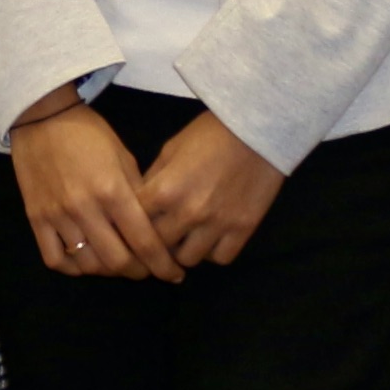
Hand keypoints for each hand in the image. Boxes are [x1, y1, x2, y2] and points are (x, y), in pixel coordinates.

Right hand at [8, 87, 178, 280]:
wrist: (41, 118)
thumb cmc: (88, 133)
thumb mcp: (123, 156)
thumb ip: (138, 193)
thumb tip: (154, 227)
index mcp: (112, 190)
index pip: (143, 241)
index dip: (162, 264)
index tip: (174, 274)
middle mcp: (84, 208)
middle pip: (117, 261)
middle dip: (139, 272)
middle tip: (148, 270)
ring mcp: (57, 216)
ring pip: (88, 265)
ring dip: (108, 272)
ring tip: (119, 265)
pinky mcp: (35, 219)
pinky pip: (55, 259)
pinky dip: (74, 267)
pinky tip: (86, 261)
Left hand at [140, 113, 287, 269]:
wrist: (257, 129)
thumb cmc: (209, 134)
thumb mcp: (171, 149)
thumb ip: (154, 180)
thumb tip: (140, 204)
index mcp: (165, 190)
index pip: (135, 223)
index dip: (133, 224)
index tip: (137, 225)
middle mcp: (188, 213)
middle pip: (159, 247)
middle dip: (156, 241)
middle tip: (160, 236)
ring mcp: (217, 224)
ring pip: (188, 260)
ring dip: (183, 250)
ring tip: (186, 238)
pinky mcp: (243, 230)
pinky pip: (220, 258)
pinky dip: (213, 252)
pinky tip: (211, 238)